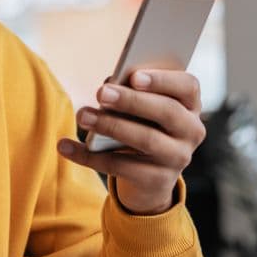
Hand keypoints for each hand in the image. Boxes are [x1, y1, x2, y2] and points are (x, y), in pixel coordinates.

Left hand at [57, 70, 205, 214]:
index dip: (163, 80)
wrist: (149, 180)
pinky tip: (65, 146)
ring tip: (82, 115)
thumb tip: (109, 84)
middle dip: (132, 101)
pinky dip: (89, 156)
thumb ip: (132, 93)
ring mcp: (178, 158)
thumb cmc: (142, 127)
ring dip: (111, 125)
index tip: (134, 76)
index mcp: (190, 105)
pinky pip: (121, 167)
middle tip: (101, 92)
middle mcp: (191, 131)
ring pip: (146, 139)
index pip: (188, 86)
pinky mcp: (157, 180)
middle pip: (167, 112)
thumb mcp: (142, 110)